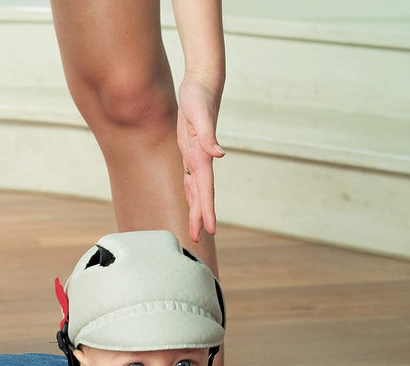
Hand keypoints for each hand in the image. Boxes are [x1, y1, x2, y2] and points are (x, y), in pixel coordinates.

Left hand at [177, 76, 224, 240]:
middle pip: (200, 196)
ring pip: (196, 191)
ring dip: (196, 210)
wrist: (202, 84)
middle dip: (199, 218)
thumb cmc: (199, 97)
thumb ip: (209, 135)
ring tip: (195, 230)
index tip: (209, 229)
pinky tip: (190, 204)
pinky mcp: (190, 152)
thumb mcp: (200, 114)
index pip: (205, 190)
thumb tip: (219, 155)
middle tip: (197, 238)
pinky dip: (191, 194)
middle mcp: (200, 161)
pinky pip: (190, 180)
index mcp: (202, 156)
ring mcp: (196, 158)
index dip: (207, 210)